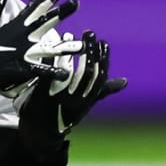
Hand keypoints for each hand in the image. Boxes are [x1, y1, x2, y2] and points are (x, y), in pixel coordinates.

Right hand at [0, 0, 82, 92]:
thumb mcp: (11, 28)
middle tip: (76, 3)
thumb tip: (37, 0)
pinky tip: (65, 73)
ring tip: (83, 46)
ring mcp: (26, 51)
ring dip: (66, 47)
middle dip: (61, 13)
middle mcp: (24, 35)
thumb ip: (26, 17)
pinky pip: (42, 71)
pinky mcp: (24, 68)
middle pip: (46, 21)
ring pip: (50, 48)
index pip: (38, 6)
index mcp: (20, 25)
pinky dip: (53, 72)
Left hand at [18, 31, 125, 156]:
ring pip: (69, 71)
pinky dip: (50, 60)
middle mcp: (77, 100)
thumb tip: (124, 81)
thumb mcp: (86, 103)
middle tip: (90, 33)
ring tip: (70, 35)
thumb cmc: (65, 114)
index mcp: (88, 101)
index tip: (103, 43)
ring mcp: (59, 98)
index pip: (100, 77)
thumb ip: (103, 90)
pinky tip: (52, 47)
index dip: (103, 59)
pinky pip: (49, 74)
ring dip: (70, 52)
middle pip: (87, 72)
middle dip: (90, 51)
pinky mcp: (42, 95)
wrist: (41, 133)